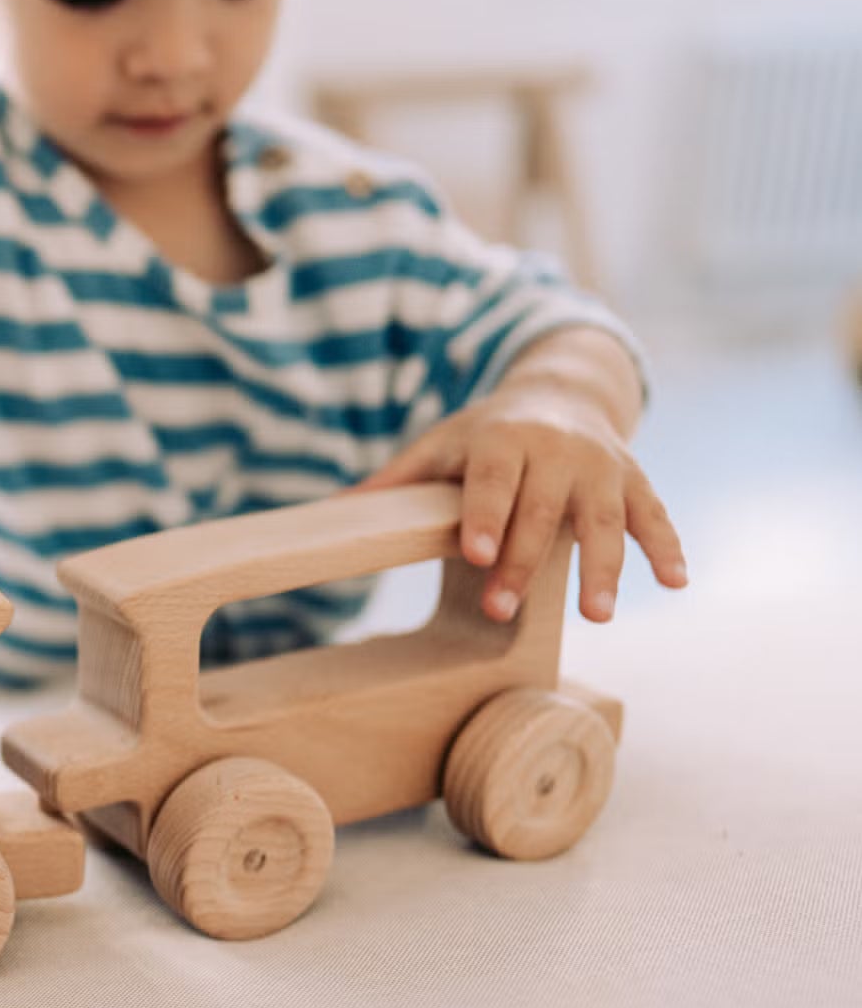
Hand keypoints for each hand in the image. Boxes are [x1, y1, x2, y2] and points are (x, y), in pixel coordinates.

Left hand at [353, 384, 687, 623]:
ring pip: (606, 519)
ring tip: (597, 615)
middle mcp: (557, 449)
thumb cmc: (486, 433)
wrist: (562, 392)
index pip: (491, 480)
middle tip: (502, 608)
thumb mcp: (441, 444)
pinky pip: (655, 514)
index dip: (485, 515)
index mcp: (502, 438)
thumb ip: (396, 479)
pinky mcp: (635, 479)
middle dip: (524, 561)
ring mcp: (601, 465)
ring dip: (604, 568)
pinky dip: (668, 547)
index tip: (476, 555)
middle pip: (542, 510)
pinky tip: (676, 583)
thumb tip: (331, 510)